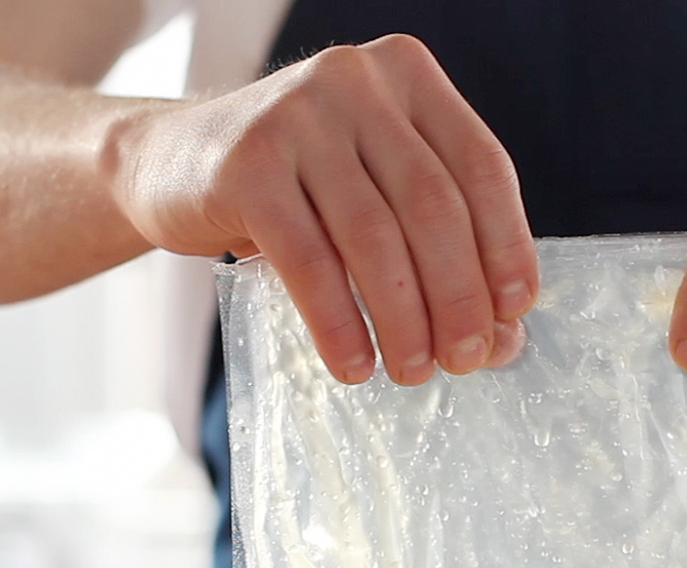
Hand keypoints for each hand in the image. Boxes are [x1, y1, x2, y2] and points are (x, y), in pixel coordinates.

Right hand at [110, 34, 536, 384]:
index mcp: (407, 77)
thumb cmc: (296, 186)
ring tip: (412, 372)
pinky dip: (339, 323)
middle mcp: (355, 82)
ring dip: (404, 318)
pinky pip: (309, 260)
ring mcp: (297, 116)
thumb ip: (435, 241)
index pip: (481, 167)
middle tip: (466, 360)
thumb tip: (503, 337)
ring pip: (375, 237)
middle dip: (459, 296)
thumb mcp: (372, 187)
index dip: (507, 246)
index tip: (515, 314)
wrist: (170, 163)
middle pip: (434, 205)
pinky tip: (354, 365)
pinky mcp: (246, 164)